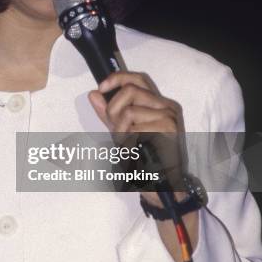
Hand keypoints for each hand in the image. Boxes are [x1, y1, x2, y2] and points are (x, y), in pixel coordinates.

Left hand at [88, 71, 185, 206]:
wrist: (160, 183)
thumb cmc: (143, 158)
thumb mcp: (121, 131)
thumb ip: (108, 113)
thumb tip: (93, 94)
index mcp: (157, 102)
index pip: (137, 78)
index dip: (117, 78)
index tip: (101, 88)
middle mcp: (166, 105)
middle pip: (129, 90)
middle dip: (113, 109)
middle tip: (116, 130)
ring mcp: (169, 116)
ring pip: (129, 111)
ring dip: (120, 131)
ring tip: (126, 145)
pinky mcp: (168, 129)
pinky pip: (135, 128)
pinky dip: (128, 141)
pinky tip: (134, 151)